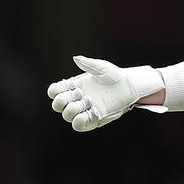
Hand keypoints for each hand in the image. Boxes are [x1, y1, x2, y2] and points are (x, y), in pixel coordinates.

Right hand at [46, 56, 162, 131]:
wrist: (128, 86)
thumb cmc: (114, 76)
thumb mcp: (101, 68)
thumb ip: (88, 64)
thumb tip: (76, 58)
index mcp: (72, 87)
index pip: (54, 92)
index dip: (55, 90)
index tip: (69, 85)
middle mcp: (75, 99)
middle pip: (58, 105)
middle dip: (64, 100)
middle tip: (80, 93)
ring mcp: (84, 110)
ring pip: (67, 116)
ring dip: (73, 109)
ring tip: (88, 100)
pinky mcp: (93, 119)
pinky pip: (79, 125)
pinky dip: (79, 121)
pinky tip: (89, 112)